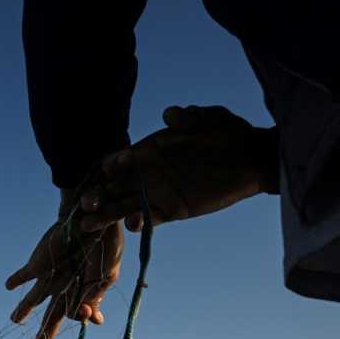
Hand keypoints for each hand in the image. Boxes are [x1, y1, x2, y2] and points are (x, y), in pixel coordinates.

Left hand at [6, 197, 123, 338]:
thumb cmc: (104, 247)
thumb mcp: (105, 275)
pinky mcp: (40, 263)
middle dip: (44, 334)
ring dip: (24, 310)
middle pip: (51, 316)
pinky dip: (17, 280)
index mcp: (81, 294)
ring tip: (15, 320)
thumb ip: (95, 297)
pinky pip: (26, 274)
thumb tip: (93, 322)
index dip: (78, 318)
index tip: (87, 315)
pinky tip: (8, 285)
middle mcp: (63, 289)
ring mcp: (50, 277)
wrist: (93, 220)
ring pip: (34, 299)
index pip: (74, 315)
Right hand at [80, 105, 272, 232]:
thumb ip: (187, 118)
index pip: (122, 161)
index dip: (112, 165)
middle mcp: (149, 174)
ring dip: (107, 215)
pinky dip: (140, 223)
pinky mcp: (174, 210)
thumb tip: (171, 114)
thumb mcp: (206, 120)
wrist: (253, 158)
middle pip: (116, 187)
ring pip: (125, 206)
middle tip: (86, 204)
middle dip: (99, 196)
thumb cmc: (227, 134)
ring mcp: (159, 194)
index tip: (109, 168)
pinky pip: (151, 219)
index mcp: (150, 152)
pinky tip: (133, 224)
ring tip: (88, 225)